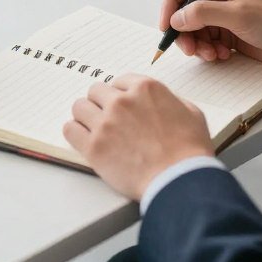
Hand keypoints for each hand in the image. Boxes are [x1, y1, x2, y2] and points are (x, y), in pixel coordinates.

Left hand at [63, 74, 212, 200]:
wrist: (179, 180)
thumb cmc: (190, 151)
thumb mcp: (191, 113)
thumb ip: (171, 100)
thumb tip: (161, 102)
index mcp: (145, 88)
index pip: (119, 81)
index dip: (120, 94)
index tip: (120, 105)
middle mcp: (122, 101)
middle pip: (96, 91)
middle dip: (101, 103)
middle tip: (107, 118)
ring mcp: (105, 123)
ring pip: (79, 107)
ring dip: (86, 116)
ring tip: (94, 128)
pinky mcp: (94, 147)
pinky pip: (70, 129)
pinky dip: (75, 132)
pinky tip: (83, 139)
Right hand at [159, 0, 261, 68]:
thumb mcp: (239, 15)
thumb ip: (203, 14)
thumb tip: (176, 18)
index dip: (170, 3)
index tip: (167, 26)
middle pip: (186, 8)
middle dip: (183, 29)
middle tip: (187, 49)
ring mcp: (226, 12)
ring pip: (195, 27)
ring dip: (197, 43)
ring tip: (210, 54)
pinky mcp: (231, 31)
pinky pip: (207, 39)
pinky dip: (208, 49)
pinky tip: (222, 55)